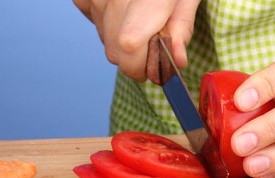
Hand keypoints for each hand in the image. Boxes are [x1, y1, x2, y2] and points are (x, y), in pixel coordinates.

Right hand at [73, 0, 200, 80]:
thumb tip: (177, 60)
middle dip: (136, 58)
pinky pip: (92, 21)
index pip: (129, 46)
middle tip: (153, 43)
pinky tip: (123, 10)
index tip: (154, 70)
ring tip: (140, 19)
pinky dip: (107, 23)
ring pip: (104, 40)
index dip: (140, 67)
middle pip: (115, 50)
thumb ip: (182, 27)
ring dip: (122, 41)